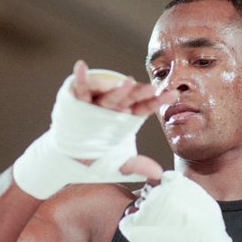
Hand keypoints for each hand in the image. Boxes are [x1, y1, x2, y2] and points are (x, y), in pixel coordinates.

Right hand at [71, 60, 175, 181]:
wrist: (68, 155)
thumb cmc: (94, 154)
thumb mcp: (115, 161)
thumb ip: (135, 165)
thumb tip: (157, 174)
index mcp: (124, 117)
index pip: (144, 108)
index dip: (157, 101)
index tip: (173, 95)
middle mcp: (113, 105)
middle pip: (129, 97)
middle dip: (140, 92)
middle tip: (152, 88)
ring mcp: (96, 100)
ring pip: (108, 93)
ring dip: (117, 87)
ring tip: (128, 82)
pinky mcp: (79, 97)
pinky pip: (80, 88)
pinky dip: (81, 77)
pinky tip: (81, 66)